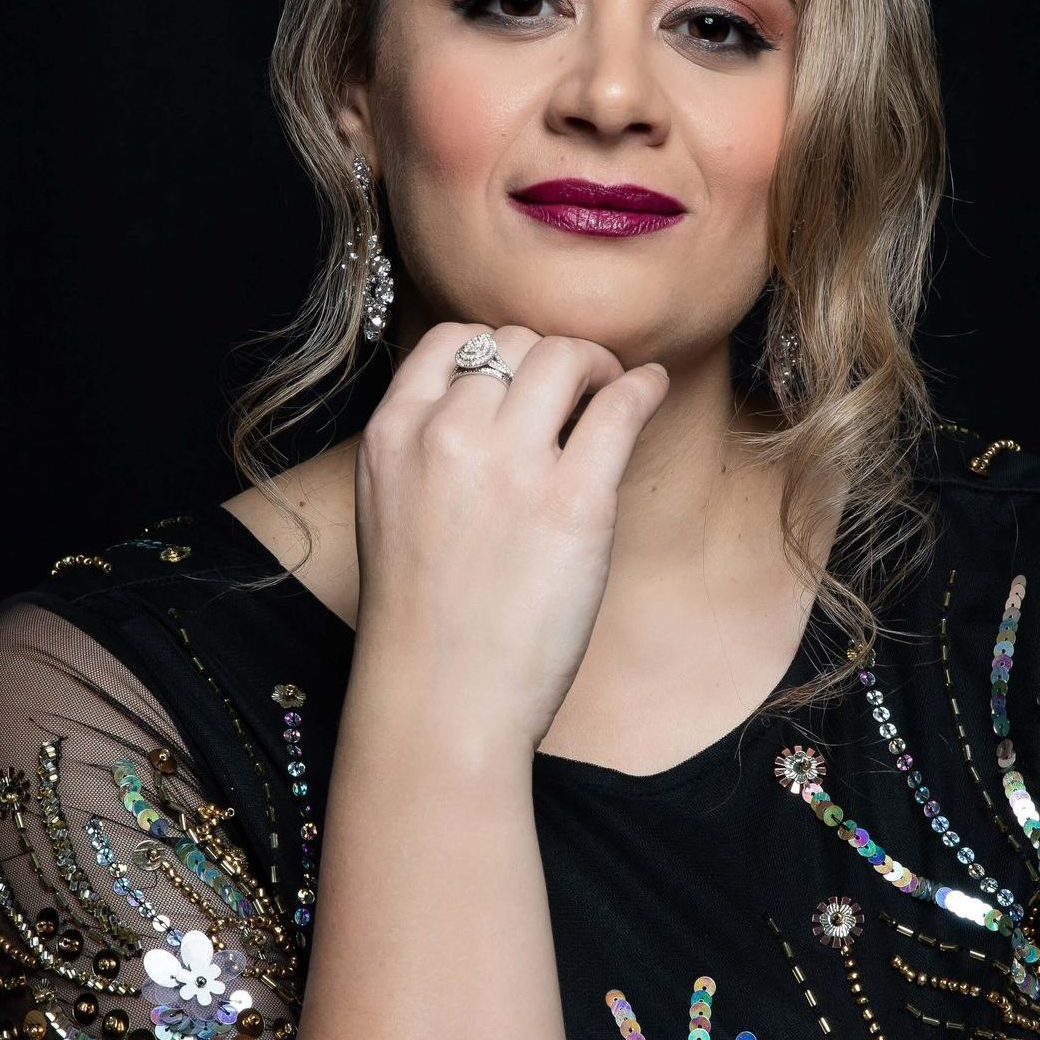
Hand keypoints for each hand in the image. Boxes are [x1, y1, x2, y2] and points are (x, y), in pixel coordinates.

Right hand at [346, 321, 671, 756]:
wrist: (439, 701)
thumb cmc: (422, 622)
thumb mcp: (390, 509)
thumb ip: (427, 448)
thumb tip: (495, 403)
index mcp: (393, 434)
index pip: (453, 338)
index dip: (500, 346)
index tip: (526, 375)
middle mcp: (447, 435)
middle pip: (515, 342)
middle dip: (552, 358)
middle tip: (579, 387)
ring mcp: (511, 465)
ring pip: (566, 358)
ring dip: (597, 364)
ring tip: (612, 390)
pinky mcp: (574, 501)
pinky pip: (621, 406)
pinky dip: (642, 387)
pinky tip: (650, 392)